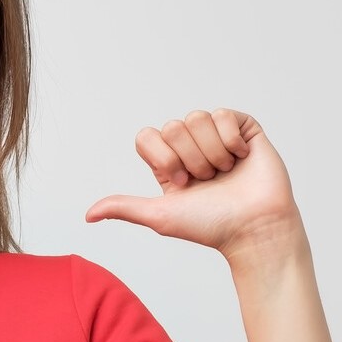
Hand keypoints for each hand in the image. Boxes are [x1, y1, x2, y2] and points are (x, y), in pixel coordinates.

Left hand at [84, 109, 300, 259]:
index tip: (181, 182)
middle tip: (207, 181)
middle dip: (190, 158)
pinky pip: (224, 114)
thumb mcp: (159, 216)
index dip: (163, 157)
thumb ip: (124, 207)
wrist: (254, 226)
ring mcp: (218, 136)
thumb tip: (87, 214)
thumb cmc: (210, 225)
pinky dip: (231, 140)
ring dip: (211, 152)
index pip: (148, 136)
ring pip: (197, 118)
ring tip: (225, 173)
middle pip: (172, 126)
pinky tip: (241, 158)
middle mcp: (191, 147)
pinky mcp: (244, 129)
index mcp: (169, 163)